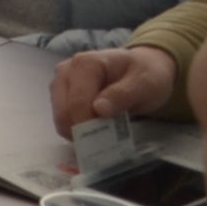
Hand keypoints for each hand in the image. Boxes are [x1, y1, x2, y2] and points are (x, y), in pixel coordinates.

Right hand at [51, 44, 177, 132]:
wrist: (144, 69)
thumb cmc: (146, 75)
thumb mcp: (145, 83)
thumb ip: (123, 94)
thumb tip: (99, 110)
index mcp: (85, 63)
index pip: (78, 101)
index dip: (88, 124)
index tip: (105, 140)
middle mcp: (66, 70)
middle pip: (64, 110)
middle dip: (82, 131)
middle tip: (105, 142)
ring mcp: (61, 82)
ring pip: (60, 116)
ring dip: (78, 132)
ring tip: (102, 136)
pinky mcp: (61, 94)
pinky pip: (62, 118)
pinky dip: (76, 129)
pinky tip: (94, 130)